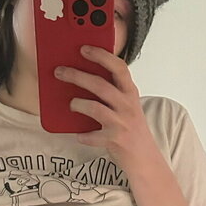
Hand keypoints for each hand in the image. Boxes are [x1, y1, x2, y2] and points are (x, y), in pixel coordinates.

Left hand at [54, 45, 158, 166]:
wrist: (145, 157)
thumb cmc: (130, 128)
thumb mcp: (126, 105)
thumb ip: (111, 91)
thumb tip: (82, 75)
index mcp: (130, 92)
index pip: (119, 67)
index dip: (101, 56)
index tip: (84, 48)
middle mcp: (127, 105)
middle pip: (100, 85)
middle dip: (77, 76)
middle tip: (60, 72)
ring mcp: (121, 123)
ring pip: (94, 107)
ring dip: (78, 104)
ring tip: (70, 104)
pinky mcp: (115, 140)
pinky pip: (92, 135)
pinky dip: (83, 135)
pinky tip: (78, 135)